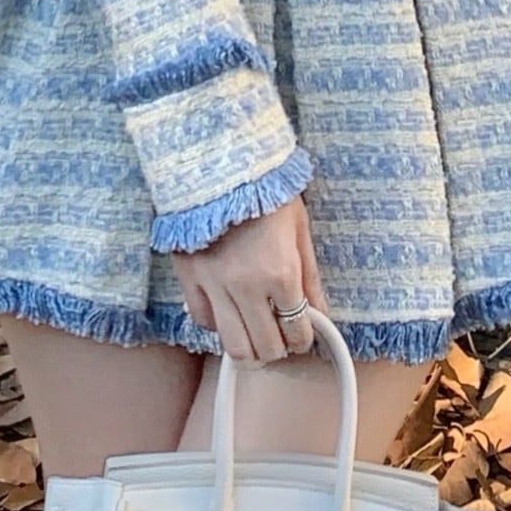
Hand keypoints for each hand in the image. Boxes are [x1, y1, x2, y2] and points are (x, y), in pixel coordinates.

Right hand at [175, 195, 327, 365]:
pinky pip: (202, 320)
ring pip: (233, 346)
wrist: (220, 161)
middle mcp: (247, 287)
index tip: (303, 335)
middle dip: (279, 350)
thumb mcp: (300, 229)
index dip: (304, 339)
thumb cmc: (266, 189)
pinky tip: (228, 313)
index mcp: (281, 274)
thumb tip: (320, 313)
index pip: (297, 330)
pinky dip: (217, 326)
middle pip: (265, 347)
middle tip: (281, 339)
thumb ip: (310, 277)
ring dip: (249, 350)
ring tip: (256, 338)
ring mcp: (214, 285)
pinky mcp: (189, 278)